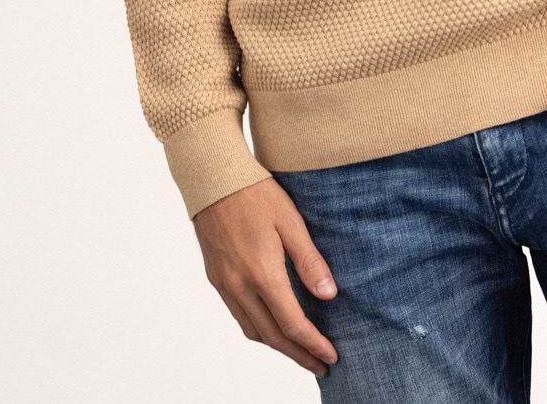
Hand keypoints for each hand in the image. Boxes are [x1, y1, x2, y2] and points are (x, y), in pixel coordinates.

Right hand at [193, 176, 339, 377]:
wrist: (214, 180)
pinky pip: (239, 316)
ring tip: (300, 353)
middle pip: (272, 336)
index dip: (313, 344)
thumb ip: (309, 261)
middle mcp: (240, 286)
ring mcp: (225, 285)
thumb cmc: (256, 194)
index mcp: (261, 274)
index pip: (292, 324)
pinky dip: (259, 330)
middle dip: (298, 356)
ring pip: (253, 331)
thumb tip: (329, 295)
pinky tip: (272, 327)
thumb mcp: (291, 221)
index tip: (331, 356)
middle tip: (321, 366)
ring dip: (278, 347)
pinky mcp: (216, 279)